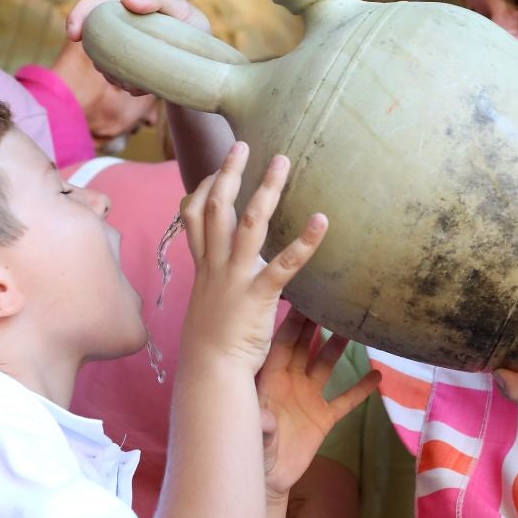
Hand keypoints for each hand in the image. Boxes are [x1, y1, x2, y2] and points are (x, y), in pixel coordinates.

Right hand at [65, 0, 216, 95]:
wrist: (201, 64)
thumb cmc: (190, 28)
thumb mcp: (180, 9)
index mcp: (123, 6)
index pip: (91, 7)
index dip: (78, 17)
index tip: (73, 35)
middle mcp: (114, 28)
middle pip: (92, 41)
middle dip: (104, 57)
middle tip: (128, 67)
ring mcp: (116, 53)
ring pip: (104, 65)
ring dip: (124, 73)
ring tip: (153, 71)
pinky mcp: (124, 75)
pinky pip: (119, 83)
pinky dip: (135, 85)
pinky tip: (152, 82)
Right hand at [180, 144, 325, 373]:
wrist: (211, 374)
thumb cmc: (211, 344)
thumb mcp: (207, 303)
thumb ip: (216, 281)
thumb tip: (225, 273)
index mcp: (203, 267)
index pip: (194, 216)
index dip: (203, 188)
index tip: (215, 171)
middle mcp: (216, 266)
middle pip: (217, 207)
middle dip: (229, 172)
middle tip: (242, 144)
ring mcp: (235, 278)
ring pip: (249, 223)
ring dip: (266, 189)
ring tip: (282, 162)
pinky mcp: (259, 296)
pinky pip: (285, 264)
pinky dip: (305, 242)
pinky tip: (322, 221)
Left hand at [256, 309, 378, 497]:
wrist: (268, 480)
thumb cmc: (254, 452)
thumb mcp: (256, 438)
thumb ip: (261, 426)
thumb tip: (266, 418)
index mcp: (271, 380)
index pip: (282, 344)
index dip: (291, 323)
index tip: (302, 299)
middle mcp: (291, 382)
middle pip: (305, 347)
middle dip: (316, 324)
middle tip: (330, 299)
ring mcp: (309, 398)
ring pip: (326, 365)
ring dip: (338, 347)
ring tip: (354, 327)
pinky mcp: (324, 418)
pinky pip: (345, 400)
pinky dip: (361, 389)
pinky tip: (379, 375)